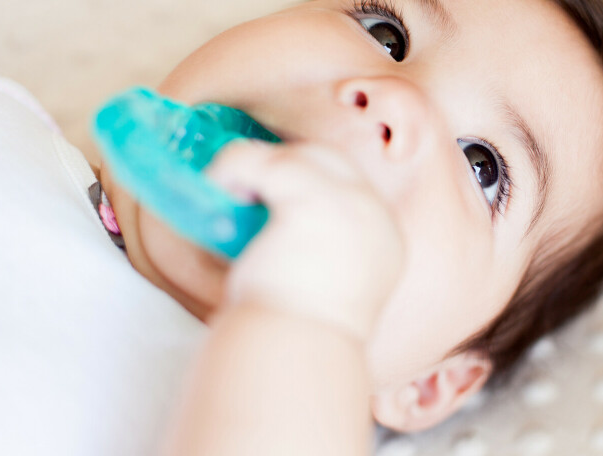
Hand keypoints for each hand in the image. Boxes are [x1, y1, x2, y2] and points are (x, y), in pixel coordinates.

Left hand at [205, 139, 404, 341]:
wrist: (292, 360)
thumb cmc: (295, 334)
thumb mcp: (326, 288)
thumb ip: (319, 249)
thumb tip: (274, 220)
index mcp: (385, 241)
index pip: (352, 186)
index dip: (311, 177)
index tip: (273, 189)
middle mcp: (375, 217)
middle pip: (332, 162)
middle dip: (287, 164)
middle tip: (246, 182)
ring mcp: (350, 205)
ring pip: (297, 156)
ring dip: (255, 166)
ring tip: (226, 185)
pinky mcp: (314, 200)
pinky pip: (267, 163)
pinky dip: (235, 167)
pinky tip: (217, 183)